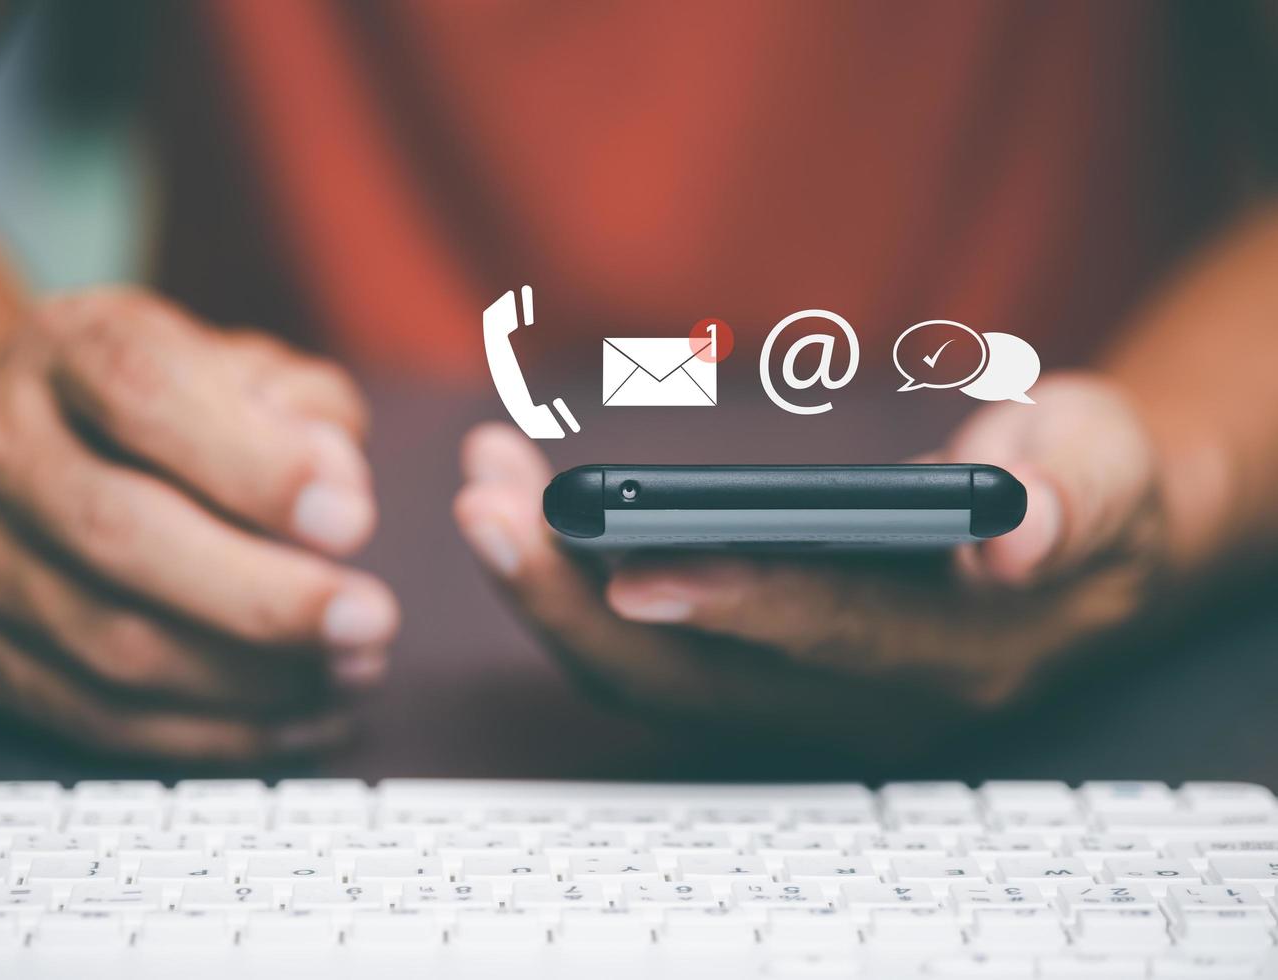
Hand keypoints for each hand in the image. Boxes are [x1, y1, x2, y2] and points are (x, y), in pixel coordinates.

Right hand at [0, 288, 398, 759]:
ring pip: (113, 644)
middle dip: (264, 595)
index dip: (255, 465)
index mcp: (68, 347)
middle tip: (371, 620)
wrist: (31, 446)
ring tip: (354, 670)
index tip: (353, 520)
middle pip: (121, 532)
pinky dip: (220, 732)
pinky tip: (305, 716)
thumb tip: (340, 489)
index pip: (146, 395)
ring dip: (256, 678)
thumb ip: (307, 409)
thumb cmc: (171, 407)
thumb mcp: (246, 367)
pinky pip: (103, 718)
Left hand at [454, 373, 1165, 756]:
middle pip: (691, 675)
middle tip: (486, 497)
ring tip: (486, 477)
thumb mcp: (1103, 463)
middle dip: (574, 596)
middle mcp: (861, 700)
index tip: (626, 561)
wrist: (1078, 545)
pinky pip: (645, 650)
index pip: (825, 634)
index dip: (728, 602)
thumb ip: (1069, 495)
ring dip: (550, 586)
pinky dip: (572, 584)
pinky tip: (528, 510)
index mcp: (953, 649)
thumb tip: (1010, 538)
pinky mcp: (760, 676)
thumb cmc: (1085, 485)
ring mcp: (801, 699)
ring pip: (646, 669)